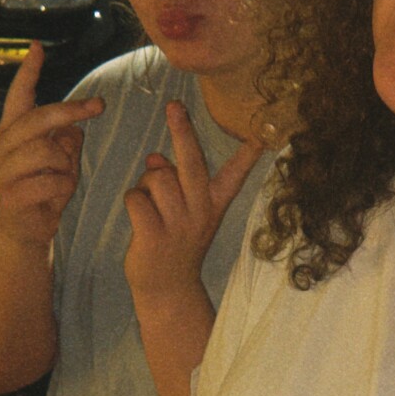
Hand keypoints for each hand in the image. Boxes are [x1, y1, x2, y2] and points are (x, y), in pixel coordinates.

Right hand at [0, 42, 104, 249]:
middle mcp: (2, 147)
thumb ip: (66, 141)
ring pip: (48, 150)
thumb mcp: (61, 162)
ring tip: (64, 178)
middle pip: (39, 117)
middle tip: (100, 104)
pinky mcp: (12, 196)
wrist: (25, 233)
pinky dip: (65, 188)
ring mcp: (4, 172)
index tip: (37, 47)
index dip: (27, 72)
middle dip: (72, 109)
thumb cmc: (43, 191)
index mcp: (12, 134)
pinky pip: (53, 181)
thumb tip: (75, 128)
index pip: (18, 97)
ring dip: (67, 164)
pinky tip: (57, 197)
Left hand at [123, 101, 264, 302]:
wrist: (168, 290)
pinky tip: (139, 217)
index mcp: (213, 204)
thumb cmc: (175, 243)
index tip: (263, 133)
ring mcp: (179, 224)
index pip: (235, 174)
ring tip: (150, 205)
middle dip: (182, 130)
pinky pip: (135, 197)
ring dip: (145, 184)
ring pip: (155, 178)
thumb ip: (172, 182)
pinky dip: (132, 200)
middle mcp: (200, 211)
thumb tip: (154, 157)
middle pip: (190, 162)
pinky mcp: (154, 235)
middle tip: (174, 105)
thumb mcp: (184, 213)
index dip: (248, 153)